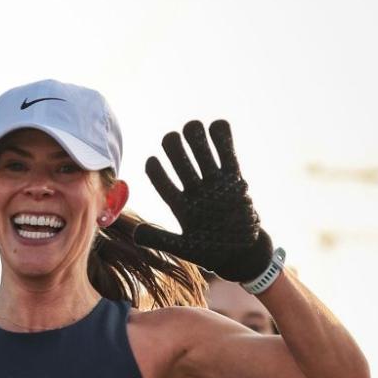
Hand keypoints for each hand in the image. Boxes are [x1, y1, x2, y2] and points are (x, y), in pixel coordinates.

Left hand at [132, 120, 273, 283]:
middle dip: (175, 148)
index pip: (163, 185)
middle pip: (181, 163)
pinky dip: (223, 139)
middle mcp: (195, 190)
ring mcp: (214, 183)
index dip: (156, 172)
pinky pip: (228, 156)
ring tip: (193, 128)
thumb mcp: (186, 248)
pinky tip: (217, 124)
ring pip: (202, 155)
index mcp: (181, 206)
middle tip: (172, 139)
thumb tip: (136, 234)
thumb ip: (161, 240)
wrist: (242, 253)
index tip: (152, 161)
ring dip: (196, 139)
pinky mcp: (234, 179)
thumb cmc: (212, 251)